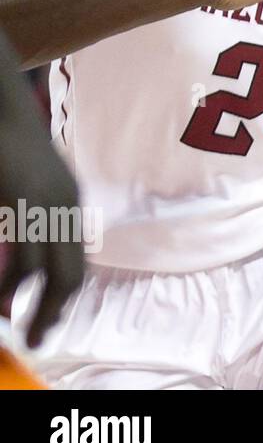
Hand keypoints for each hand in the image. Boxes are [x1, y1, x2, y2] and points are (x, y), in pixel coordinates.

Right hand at [0, 87, 85, 348]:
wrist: (1, 104)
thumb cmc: (7, 141)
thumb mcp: (24, 184)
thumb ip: (30, 214)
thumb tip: (25, 260)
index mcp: (67, 201)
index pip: (75, 260)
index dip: (62, 294)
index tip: (48, 318)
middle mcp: (64, 204)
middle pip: (70, 272)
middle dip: (54, 309)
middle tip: (39, 339)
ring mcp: (43, 203)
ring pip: (45, 271)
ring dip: (31, 305)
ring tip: (15, 327)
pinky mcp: (20, 201)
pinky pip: (20, 256)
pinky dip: (8, 284)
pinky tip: (0, 302)